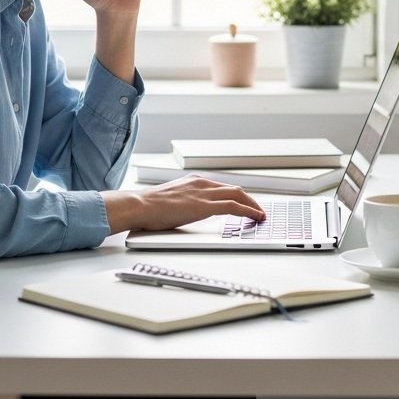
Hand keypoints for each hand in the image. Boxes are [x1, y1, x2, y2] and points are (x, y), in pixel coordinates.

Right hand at [102, 176, 266, 233]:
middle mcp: (202, 184)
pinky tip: (255, 216)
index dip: (236, 196)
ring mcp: (204, 193)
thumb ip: (184, 201)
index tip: (244, 203)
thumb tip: (188, 211)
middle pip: (234, 189)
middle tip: (257, 209)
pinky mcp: (204, 206)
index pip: (222, 187)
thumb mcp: (171, 199)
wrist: (139, 205)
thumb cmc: (148, 206)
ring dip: (252, 205)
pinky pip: (233, 206)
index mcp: (194, 181)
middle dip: (249, 199)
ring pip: (238, 195)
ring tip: (260, 214)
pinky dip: (248, 211)